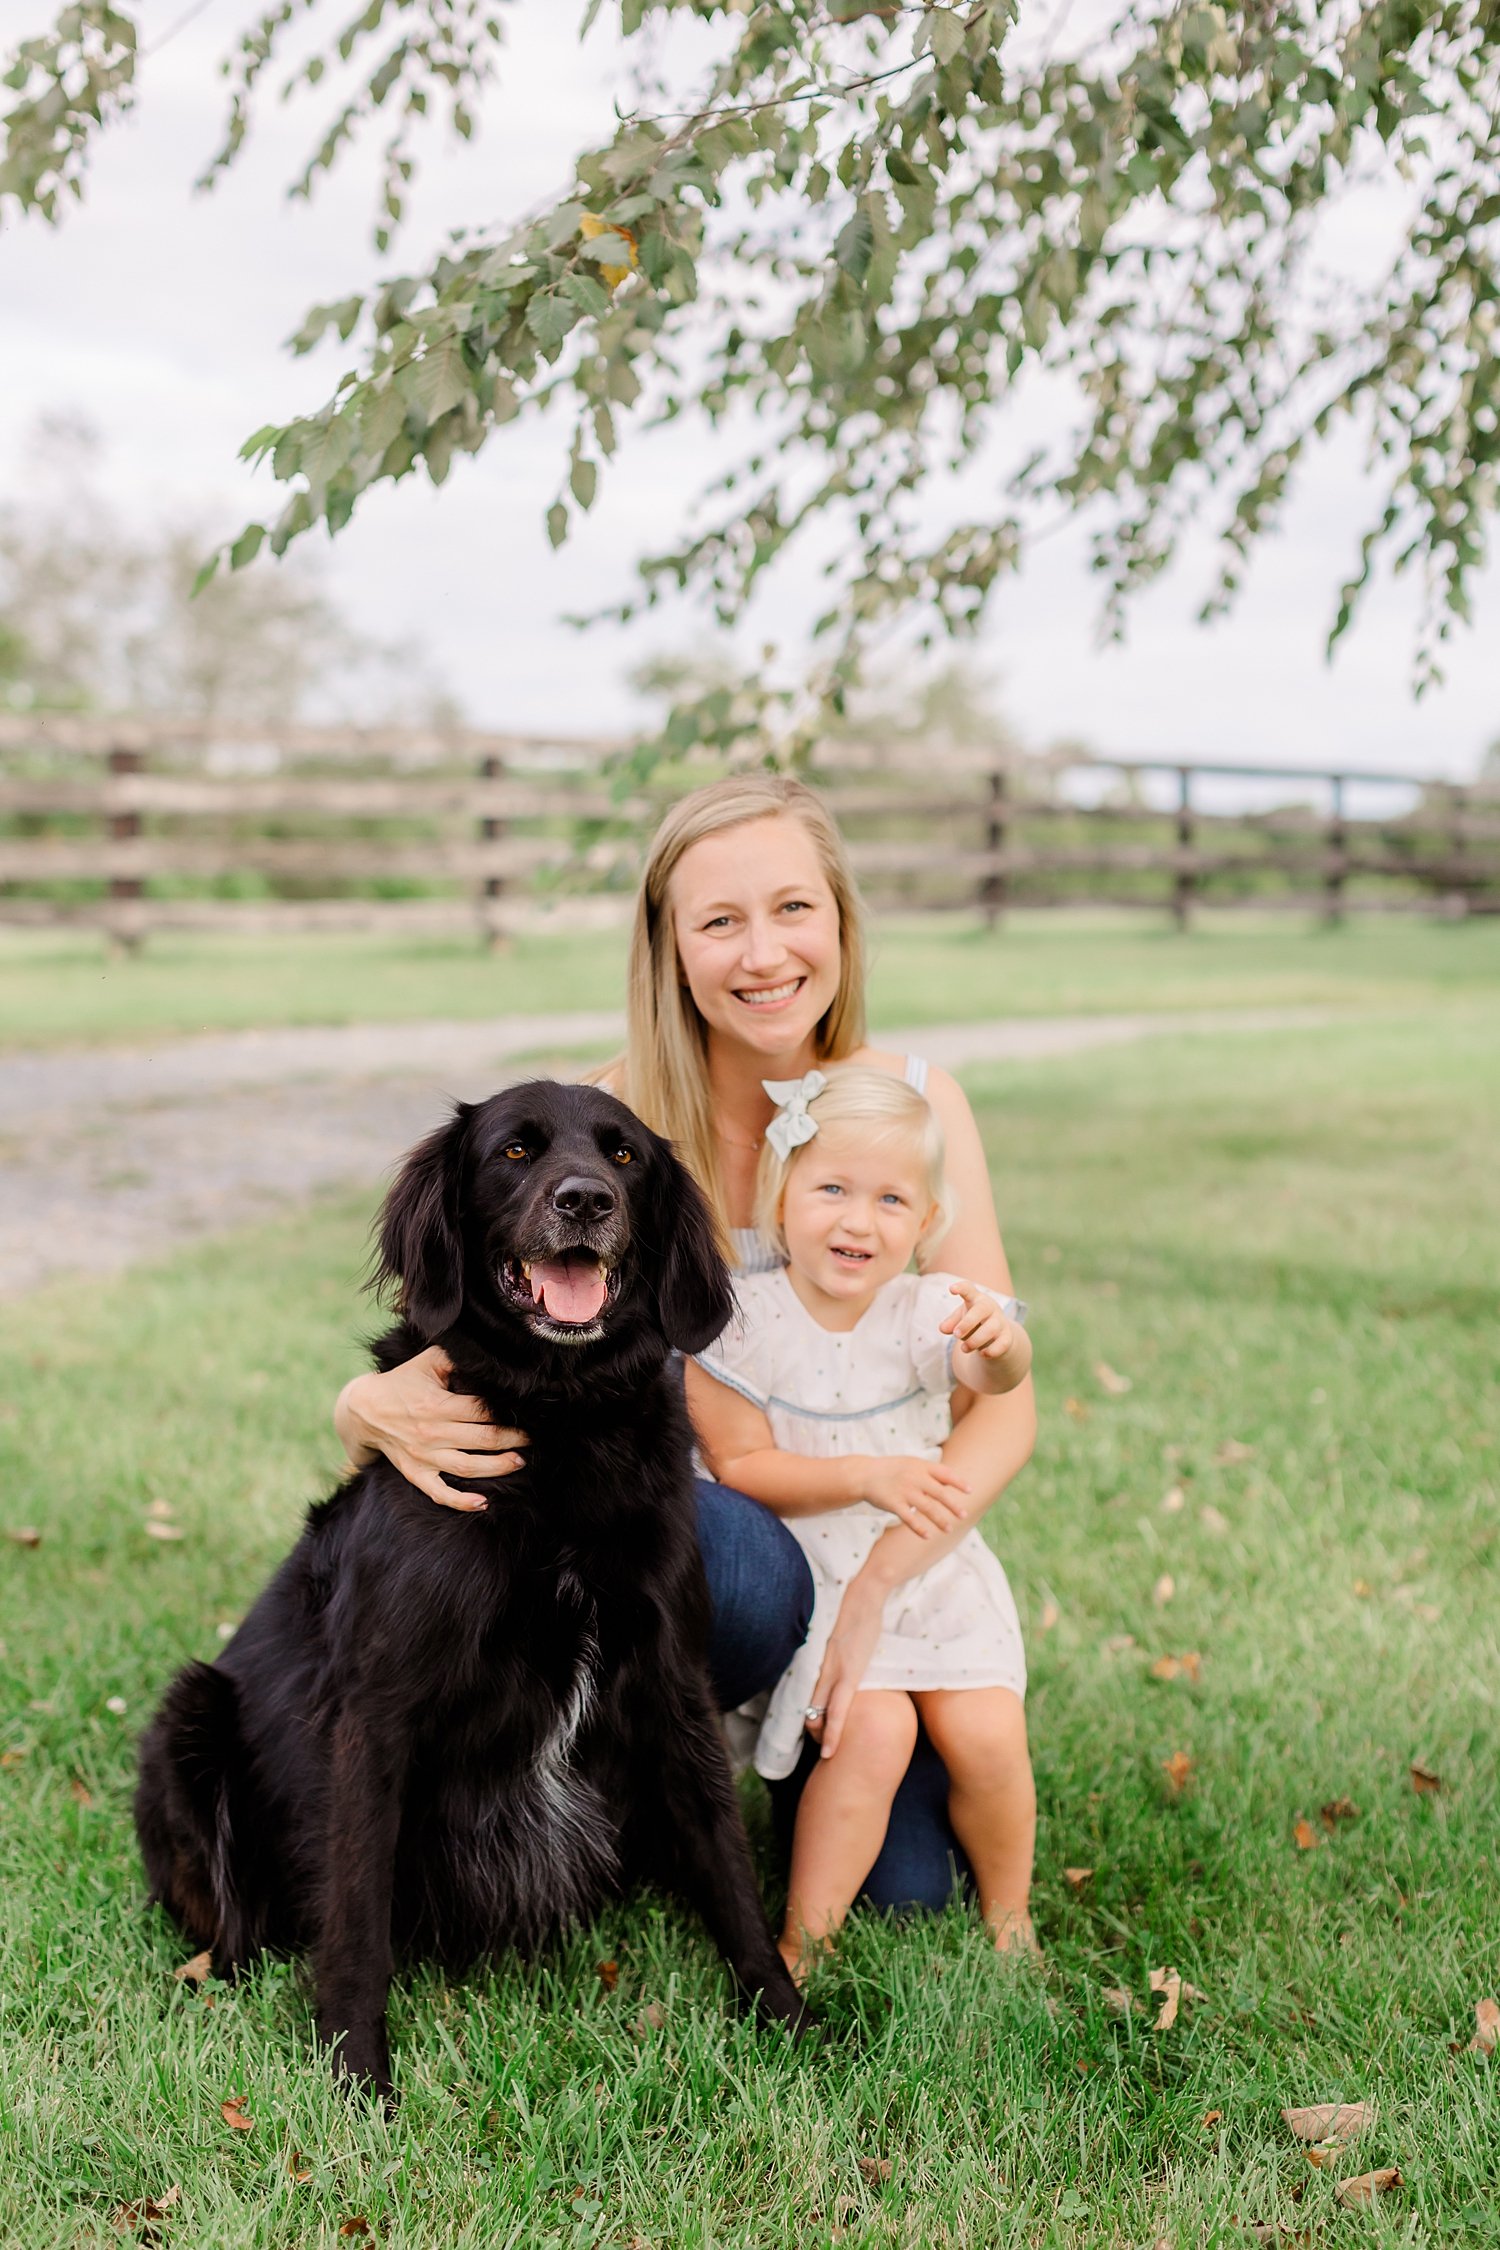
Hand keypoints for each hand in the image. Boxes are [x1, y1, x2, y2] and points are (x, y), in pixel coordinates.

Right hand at [335, 1346, 527, 1513]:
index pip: (481, 1411)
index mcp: (437, 1405)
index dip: (506, 1413)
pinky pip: (439, 1493)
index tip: (526, 1413)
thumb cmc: (402, 1382)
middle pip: (482, 1439)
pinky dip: (461, 1502)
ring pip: (467, 1467)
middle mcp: (432, 1433)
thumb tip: (486, 1355)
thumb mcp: (427, 1362)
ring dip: (497, 1467)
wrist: (364, 1409)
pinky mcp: (415, 1473)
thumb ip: (455, 1357)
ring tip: (518, 1462)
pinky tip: (483, 1503)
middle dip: (512, 1440)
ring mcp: (423, 1456)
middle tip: (531, 1439)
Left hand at [805, 1582, 884, 1760]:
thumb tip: (837, 1658)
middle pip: (809, 1708)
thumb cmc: (855, 1612)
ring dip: (820, 1734)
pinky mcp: (849, 1675)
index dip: (807, 1714)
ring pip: (818, 1713)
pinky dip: (833, 1731)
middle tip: (816, 1745)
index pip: (808, 1695)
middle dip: (811, 1729)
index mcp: (820, 1661)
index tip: (810, 1729)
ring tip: (823, 1754)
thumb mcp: (840, 1637)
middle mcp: (822, 1670)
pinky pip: (837, 1710)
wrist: (863, 1596)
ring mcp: (834, 1673)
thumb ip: (835, 1651)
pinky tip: (828, 1750)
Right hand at [857, 1454, 968, 1538]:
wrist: (865, 1474)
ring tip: (949, 1529)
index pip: (945, 1474)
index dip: (958, 1482)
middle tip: (963, 1515)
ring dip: (940, 1520)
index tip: (970, 1491)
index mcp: (921, 1466)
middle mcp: (915, 1478)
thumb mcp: (911, 1464)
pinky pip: (909, 1518)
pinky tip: (927, 1536)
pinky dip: (919, 1528)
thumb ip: (930, 1472)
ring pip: (928, 1508)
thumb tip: (952, 1483)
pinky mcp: (893, 1504)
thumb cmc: (892, 1470)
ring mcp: (904, 1491)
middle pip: (939, 1494)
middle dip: (953, 1506)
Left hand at [940, 1279, 1021, 1362]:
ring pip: (991, 1328)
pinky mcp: (1007, 1337)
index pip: (969, 1289)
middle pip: (981, 1310)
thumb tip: (943, 1328)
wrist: (997, 1335)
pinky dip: (991, 1350)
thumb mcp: (961, 1320)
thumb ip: (951, 1322)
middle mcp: (990, 1308)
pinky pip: (1002, 1344)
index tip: (951, 1289)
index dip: (961, 1288)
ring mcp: (1000, 1322)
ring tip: (964, 1349)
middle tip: (956, 1334)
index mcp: (976, 1299)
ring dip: (975, 1340)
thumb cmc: (974, 1323)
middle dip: (967, 1323)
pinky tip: (982, 1354)